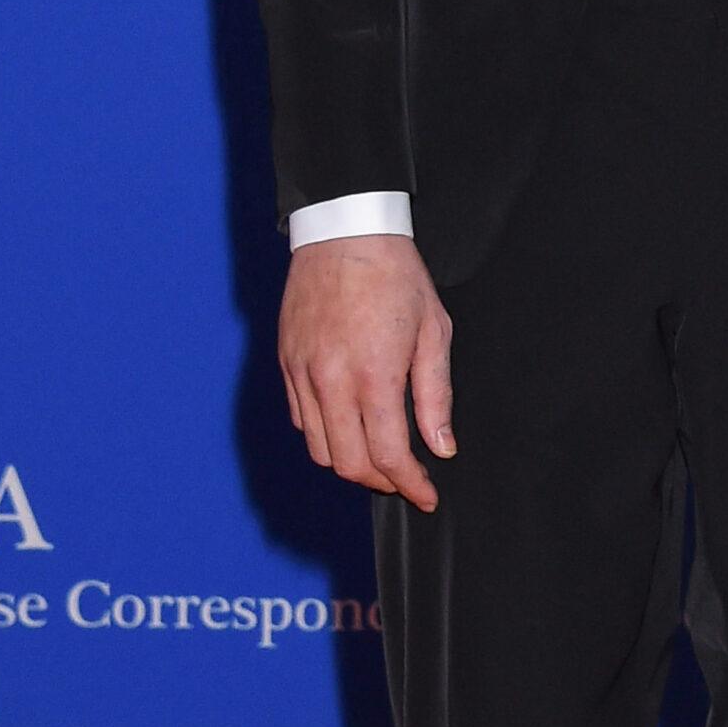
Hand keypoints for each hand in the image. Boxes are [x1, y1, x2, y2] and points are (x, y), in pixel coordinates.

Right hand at [278, 235, 453, 513]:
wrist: (345, 231)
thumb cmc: (396, 275)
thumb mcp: (434, 329)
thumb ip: (435, 394)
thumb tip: (441, 446)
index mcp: (374, 373)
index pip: (387, 455)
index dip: (409, 484)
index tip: (426, 495)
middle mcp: (331, 381)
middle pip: (349, 465)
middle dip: (381, 482)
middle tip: (405, 478)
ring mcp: (303, 374)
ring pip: (320, 450)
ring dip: (351, 464)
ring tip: (379, 456)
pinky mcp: (286, 365)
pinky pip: (301, 422)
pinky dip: (325, 437)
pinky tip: (349, 426)